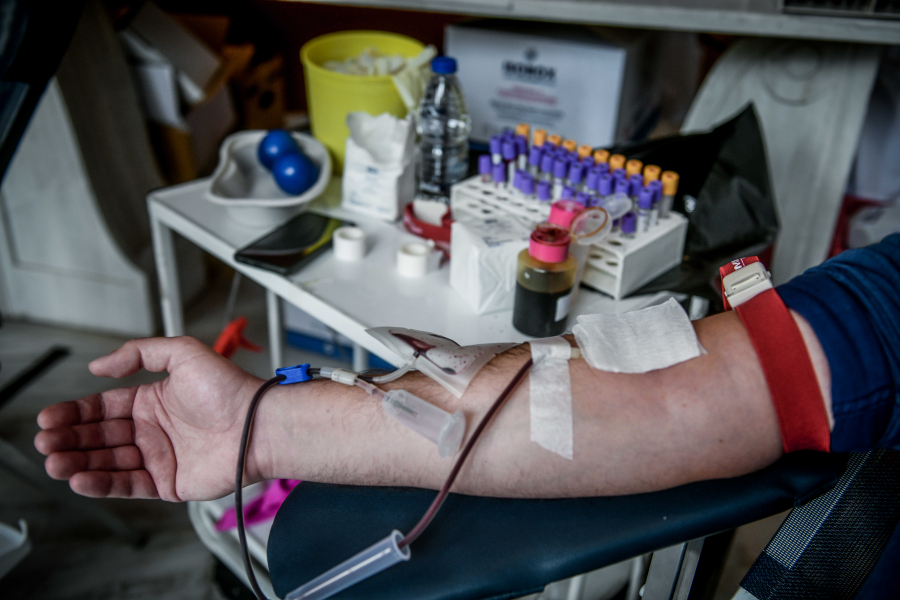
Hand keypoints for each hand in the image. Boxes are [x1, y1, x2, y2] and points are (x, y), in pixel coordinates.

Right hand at [34, 337, 264, 500]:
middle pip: (100, 437)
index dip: (75, 413)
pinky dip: (101, 482)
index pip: (104, 408)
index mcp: (154, 401)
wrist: (260, 424)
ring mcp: (161, 458)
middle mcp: (154, 430)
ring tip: (53, 461)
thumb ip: (139, 352)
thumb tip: (98, 365)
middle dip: (69, 439)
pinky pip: (128, 485)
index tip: (49, 417)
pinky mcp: (169, 484)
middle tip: (44, 441)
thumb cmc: (231, 389)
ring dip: (78, 461)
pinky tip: (79, 477)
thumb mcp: (183, 352)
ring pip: (109, 462)